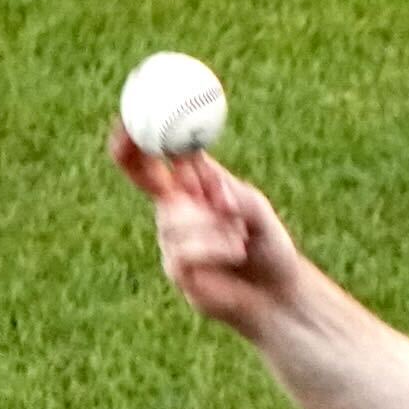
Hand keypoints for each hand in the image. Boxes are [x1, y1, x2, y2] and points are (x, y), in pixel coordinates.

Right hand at [107, 126, 303, 333]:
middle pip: (139, 171)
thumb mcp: (256, 210)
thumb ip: (233, 194)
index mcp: (193, 184)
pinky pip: (184, 248)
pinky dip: (215, 246)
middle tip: (133, 135)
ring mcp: (171, 237)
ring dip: (212, 224)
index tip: (135, 114)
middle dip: (132, 150)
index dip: (143, 132)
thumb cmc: (269, 247)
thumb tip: (211, 193)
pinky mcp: (176, 268)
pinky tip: (235, 251)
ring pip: (174, 216)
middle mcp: (175, 206)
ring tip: (240, 237)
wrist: (277, 294)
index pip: (162, 151)